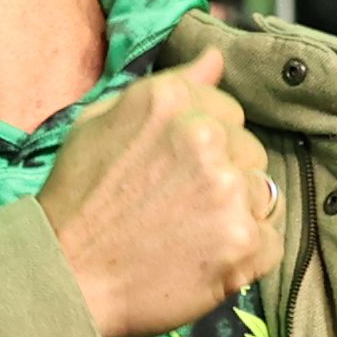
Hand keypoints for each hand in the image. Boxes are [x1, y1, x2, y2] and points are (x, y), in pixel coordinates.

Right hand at [38, 48, 281, 336]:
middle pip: (249, 150)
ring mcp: (227, 191)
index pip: (226, 110)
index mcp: (170, 102)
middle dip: (223, 175)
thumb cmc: (76, 202)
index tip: (174, 171)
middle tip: (177, 207)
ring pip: (264, 193)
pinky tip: (204, 259)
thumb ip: (167, 86)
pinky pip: (271, 241)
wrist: (65, 279)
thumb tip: (215, 57)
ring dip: (237, 213)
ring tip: (188, 234)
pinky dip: (245, 255)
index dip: (204, 143)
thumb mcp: (100, 122)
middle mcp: (205, 138)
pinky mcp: (243, 242)